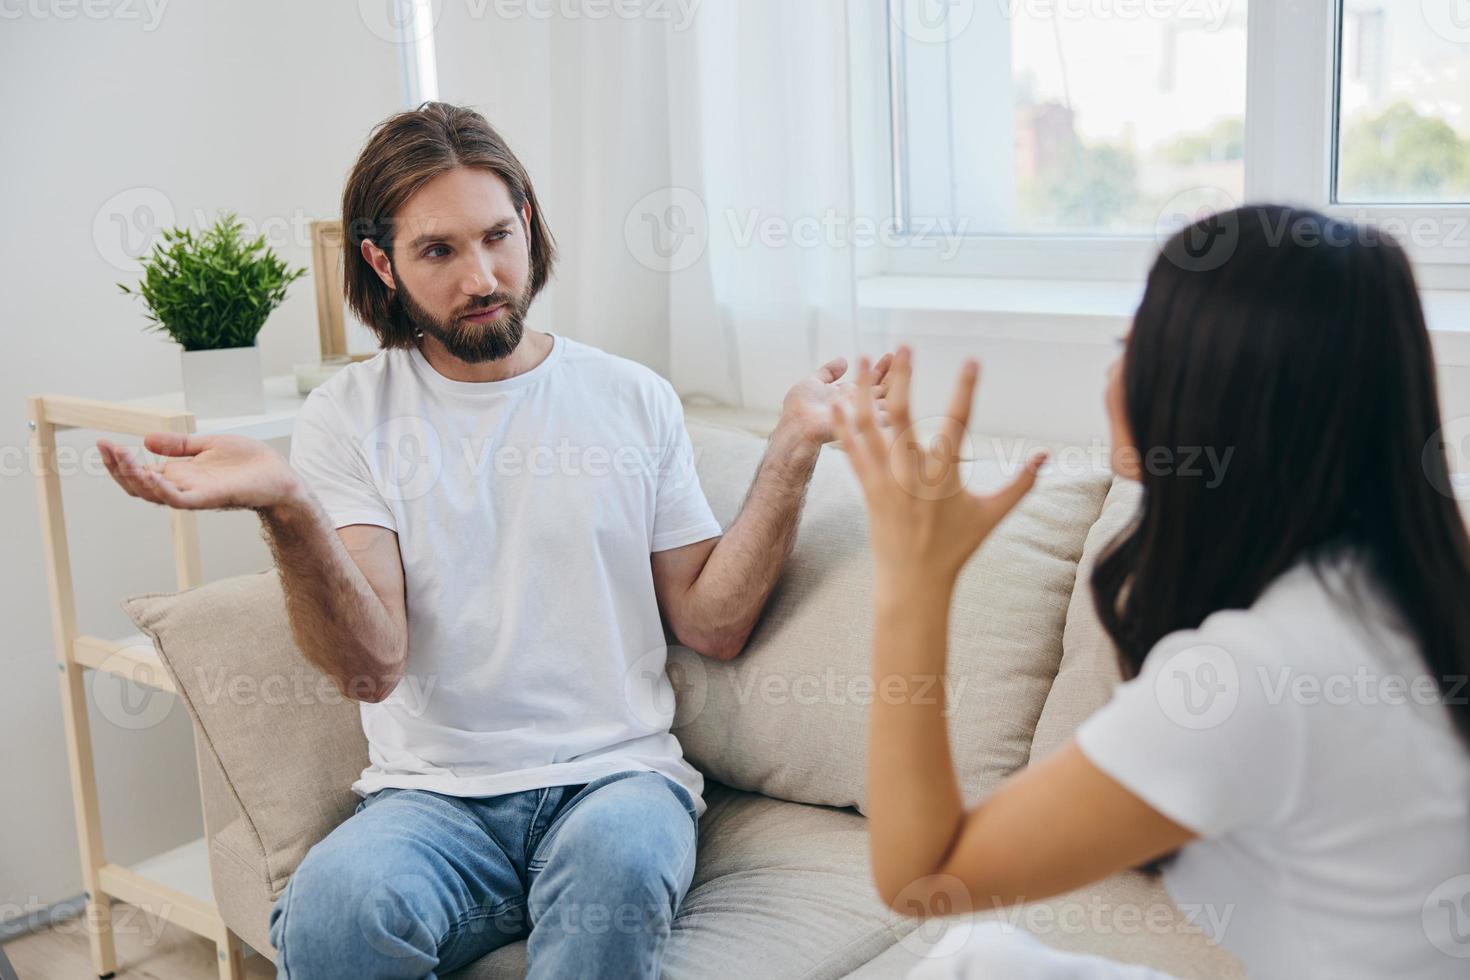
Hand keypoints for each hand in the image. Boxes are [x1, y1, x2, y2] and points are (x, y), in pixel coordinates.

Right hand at [97, 432, 302, 512]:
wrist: (281, 478)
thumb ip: (180, 445)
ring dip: (134, 476)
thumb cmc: (251, 464)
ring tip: (122, 455)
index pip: (140, 473)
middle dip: (119, 468)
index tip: (104, 443)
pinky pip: (179, 500)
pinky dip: (161, 489)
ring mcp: (195, 495)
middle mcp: (183, 487)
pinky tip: (149, 473)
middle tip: (106, 448)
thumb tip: (147, 439)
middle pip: (139, 486)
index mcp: (181, 475)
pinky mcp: (210, 499)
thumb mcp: (209, 445)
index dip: (120, 461)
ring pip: (153, 494)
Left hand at [779, 353, 895, 446]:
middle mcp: (857, 403)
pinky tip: (904, 392)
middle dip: (894, 371)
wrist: (795, 425)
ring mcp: (861, 413)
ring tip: (907, 365)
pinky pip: (885, 415)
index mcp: (847, 393)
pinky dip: (894, 405)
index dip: (881, 368)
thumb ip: (829, 372)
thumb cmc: (799, 409)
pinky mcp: (863, 422)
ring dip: (897, 382)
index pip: (870, 379)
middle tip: (904, 354)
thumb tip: (843, 360)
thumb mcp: (813, 382)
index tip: (891, 354)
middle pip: (882, 387)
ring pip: (886, 397)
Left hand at [831, 347, 1047, 588]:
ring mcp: (885, 481)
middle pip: (903, 417)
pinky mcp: (867, 489)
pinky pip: (852, 452)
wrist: (913, 582)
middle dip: (902, 378)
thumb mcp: (992, 516)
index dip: (965, 391)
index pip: (958, 424)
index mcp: (945, 478)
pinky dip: (843, 425)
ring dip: (863, 391)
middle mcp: (912, 475)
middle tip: (904, 346)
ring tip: (862, 360)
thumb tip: (1047, 456)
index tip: (971, 360)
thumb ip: (1020, 484)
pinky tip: (838, 401)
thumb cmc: (955, 549)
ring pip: (869, 428)